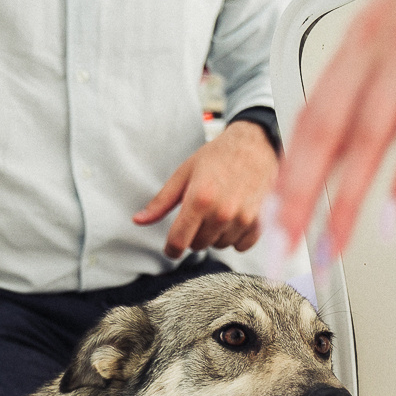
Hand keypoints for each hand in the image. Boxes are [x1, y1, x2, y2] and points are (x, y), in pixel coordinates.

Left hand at [134, 120, 278, 257]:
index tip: (171, 248)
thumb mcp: (184, 174)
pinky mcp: (258, 223)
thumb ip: (161, 202)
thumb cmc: (217, 157)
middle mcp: (221, 212)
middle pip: (198, 245)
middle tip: (200, 213)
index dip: (171, 249)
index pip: (179, 242)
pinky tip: (234, 218)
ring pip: (219, 245)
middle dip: (194, 234)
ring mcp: (242, 219)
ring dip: (215, 235)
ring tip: (219, 210)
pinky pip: (240, 246)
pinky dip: (235, 237)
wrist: (254, 146)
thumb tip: (138, 221)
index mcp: (199, 200)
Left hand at [267, 0, 395, 256]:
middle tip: (281, 250)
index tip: (276, 215)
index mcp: (362, 35)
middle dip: (296, 200)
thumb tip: (390, 98)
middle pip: (322, 135)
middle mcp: (375, 44)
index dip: (289, 170)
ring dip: (341, 202)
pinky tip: (394, 217)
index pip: (312, 114)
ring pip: (363, 140)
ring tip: (328, 250)